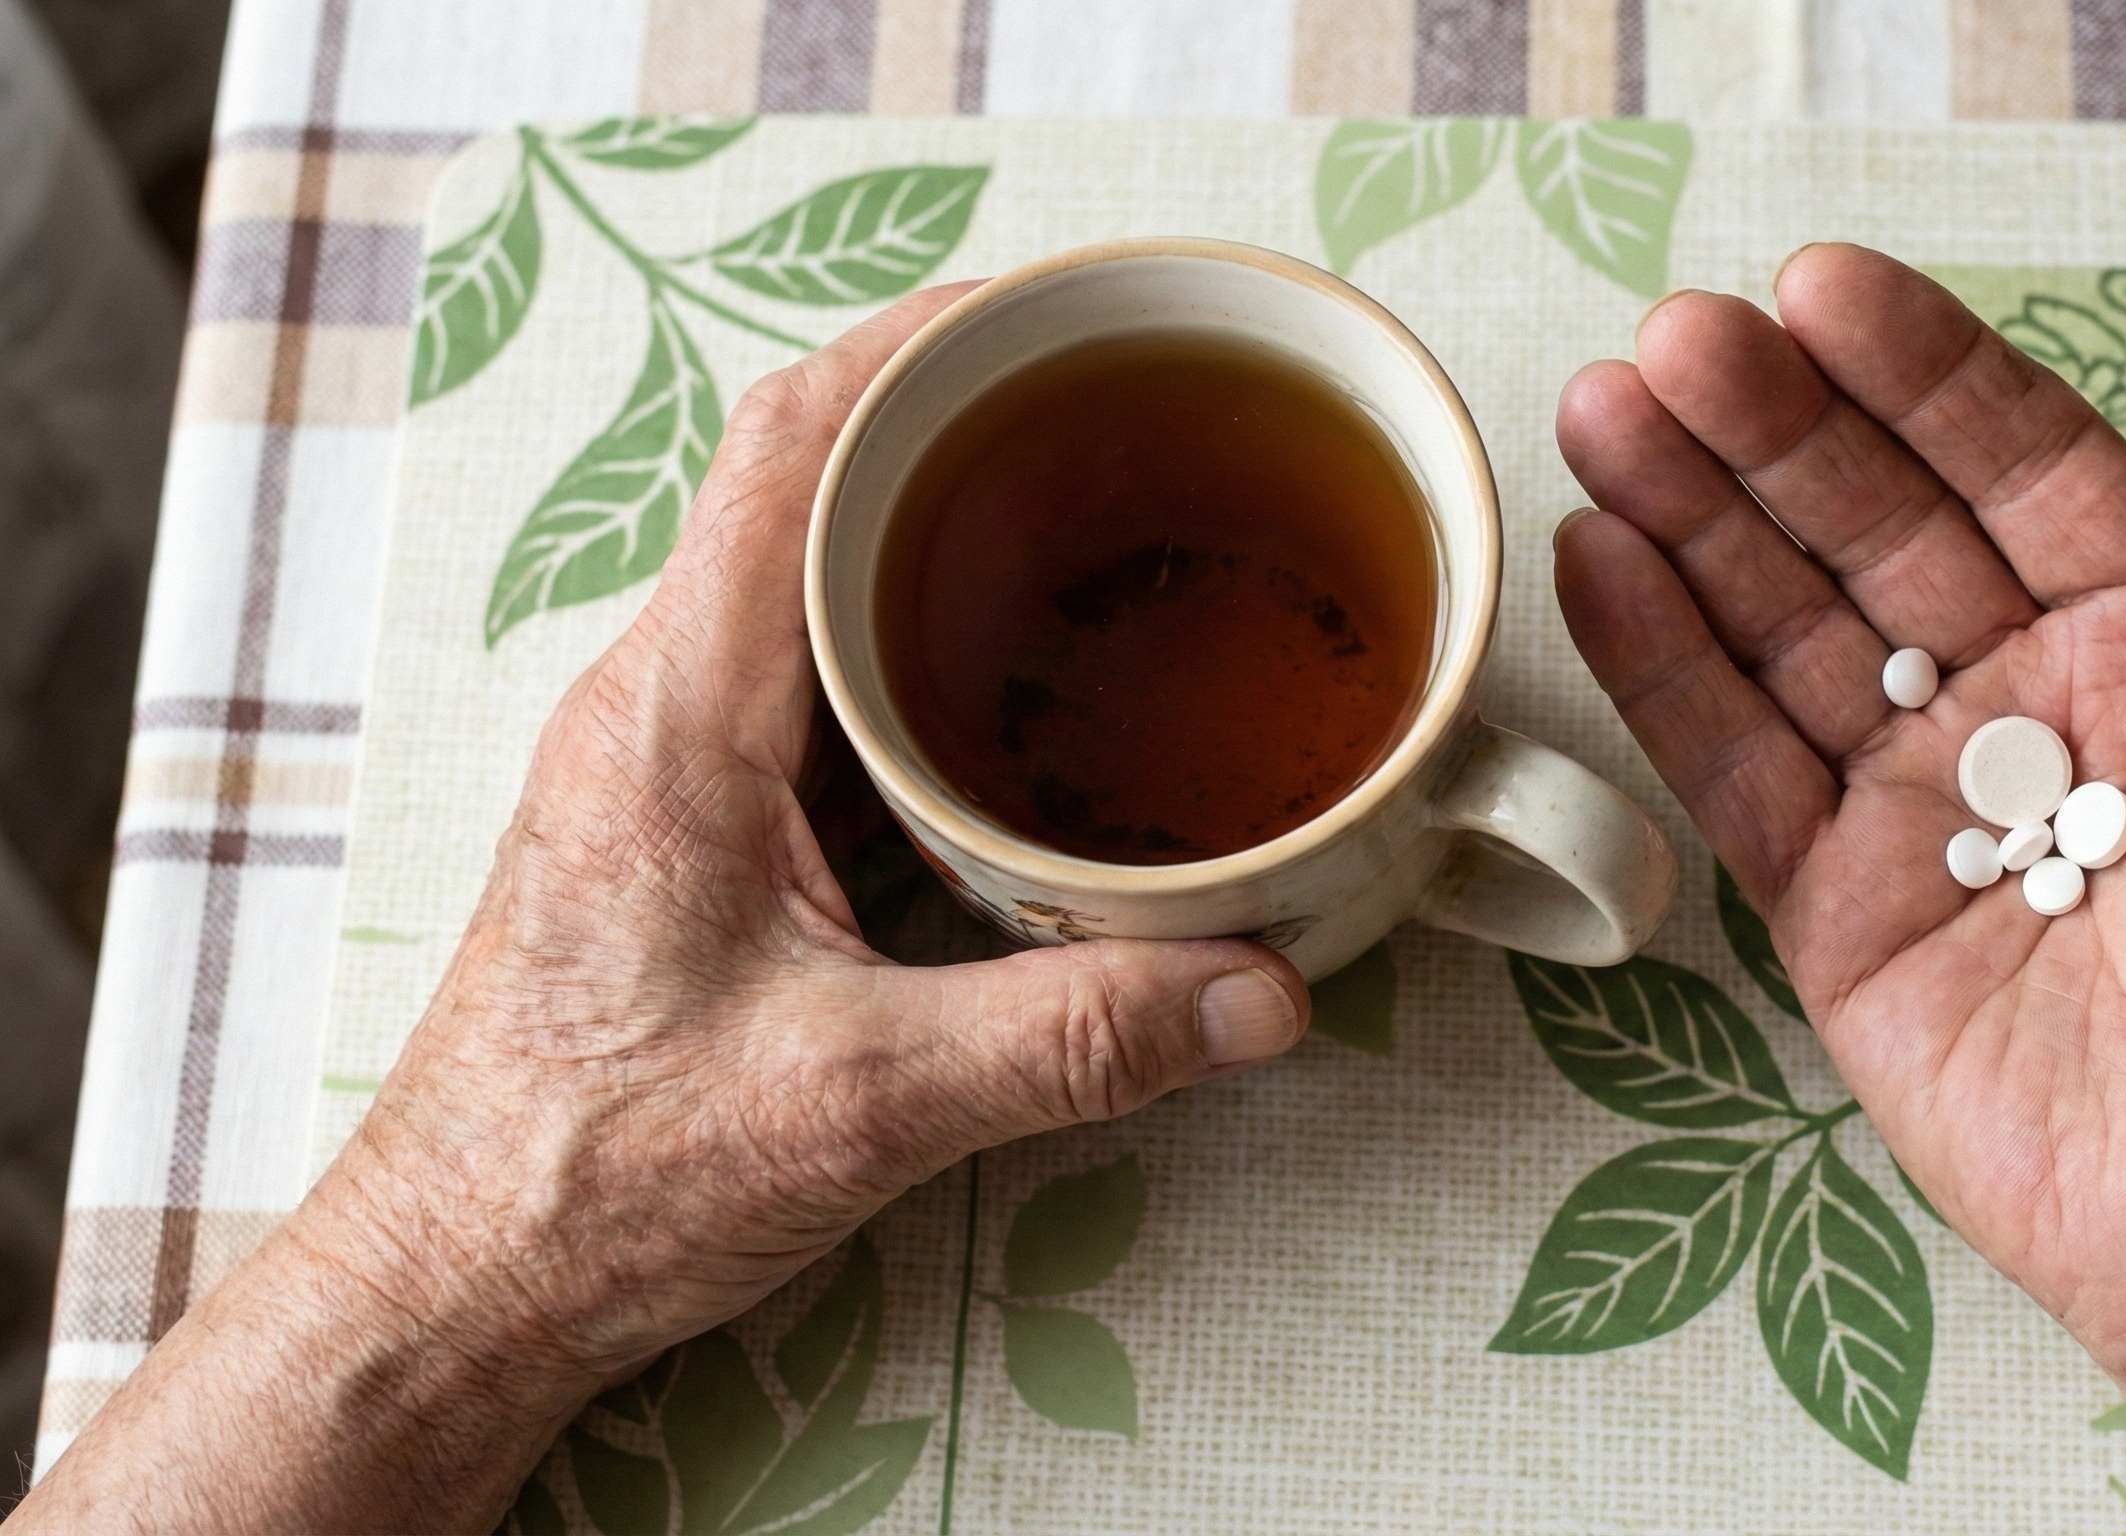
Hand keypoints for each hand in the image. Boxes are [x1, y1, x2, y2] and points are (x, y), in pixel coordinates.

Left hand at [18, 284, 1309, 1533]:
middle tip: (1113, 414)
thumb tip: (1264, 992)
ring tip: (1086, 522)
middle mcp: (655, 706)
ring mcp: (662, 759)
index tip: (1050, 314)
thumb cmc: (597, 1180)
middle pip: (798, 483)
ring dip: (927, 531)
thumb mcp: (863, 1106)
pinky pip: (801, 675)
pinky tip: (1010, 697)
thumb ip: (1075, 1041)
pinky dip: (905, 641)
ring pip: (797, 578)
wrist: (456, 1282)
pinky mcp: (683, 823)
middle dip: (952, 421)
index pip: (786, 448)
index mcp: (677, 717)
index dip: (918, 349)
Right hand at [1553, 245, 2125, 1531]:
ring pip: (1783, 630)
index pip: (2015, 462)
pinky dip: (1661, 666)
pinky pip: (1733, 766)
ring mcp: (1921, 805)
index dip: (1914, 373)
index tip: (1816, 290)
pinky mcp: (1836, 911)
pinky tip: (1599, 561)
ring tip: (1600, 412)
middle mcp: (2030, 702)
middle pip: (1873, 529)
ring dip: (1687, 519)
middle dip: (1769, 432)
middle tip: (1671, 345)